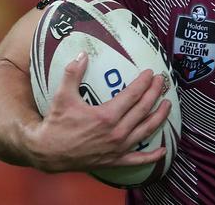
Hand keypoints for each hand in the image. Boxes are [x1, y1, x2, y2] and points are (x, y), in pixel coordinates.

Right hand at [24, 53, 170, 172]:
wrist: (47, 153)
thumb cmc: (56, 124)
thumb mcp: (62, 96)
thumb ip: (73, 73)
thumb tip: (82, 54)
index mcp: (106, 116)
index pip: (133, 95)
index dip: (144, 82)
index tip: (150, 72)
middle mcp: (116, 133)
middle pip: (143, 109)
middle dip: (155, 93)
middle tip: (162, 82)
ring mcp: (117, 148)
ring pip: (146, 131)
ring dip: (159, 117)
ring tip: (167, 105)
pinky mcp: (115, 161)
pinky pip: (137, 160)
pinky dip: (151, 156)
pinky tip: (163, 151)